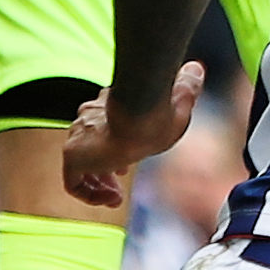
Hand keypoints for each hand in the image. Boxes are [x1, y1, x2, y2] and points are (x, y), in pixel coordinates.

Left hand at [52, 60, 209, 213]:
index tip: (125, 166)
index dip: (114, 150)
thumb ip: (186, 89)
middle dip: (104, 168)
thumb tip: (197, 68)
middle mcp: (89, 118)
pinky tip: (111, 200)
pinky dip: (91, 196)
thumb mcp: (179, 102)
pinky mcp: (72, 154)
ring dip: (98, 185)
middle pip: (89, 146)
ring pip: (80, 166)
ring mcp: (78, 135)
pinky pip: (73, 184)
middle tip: (120, 179)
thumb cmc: (160, 113)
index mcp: (110, 104)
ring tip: (116, 198)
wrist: (140, 116)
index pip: (103, 126)